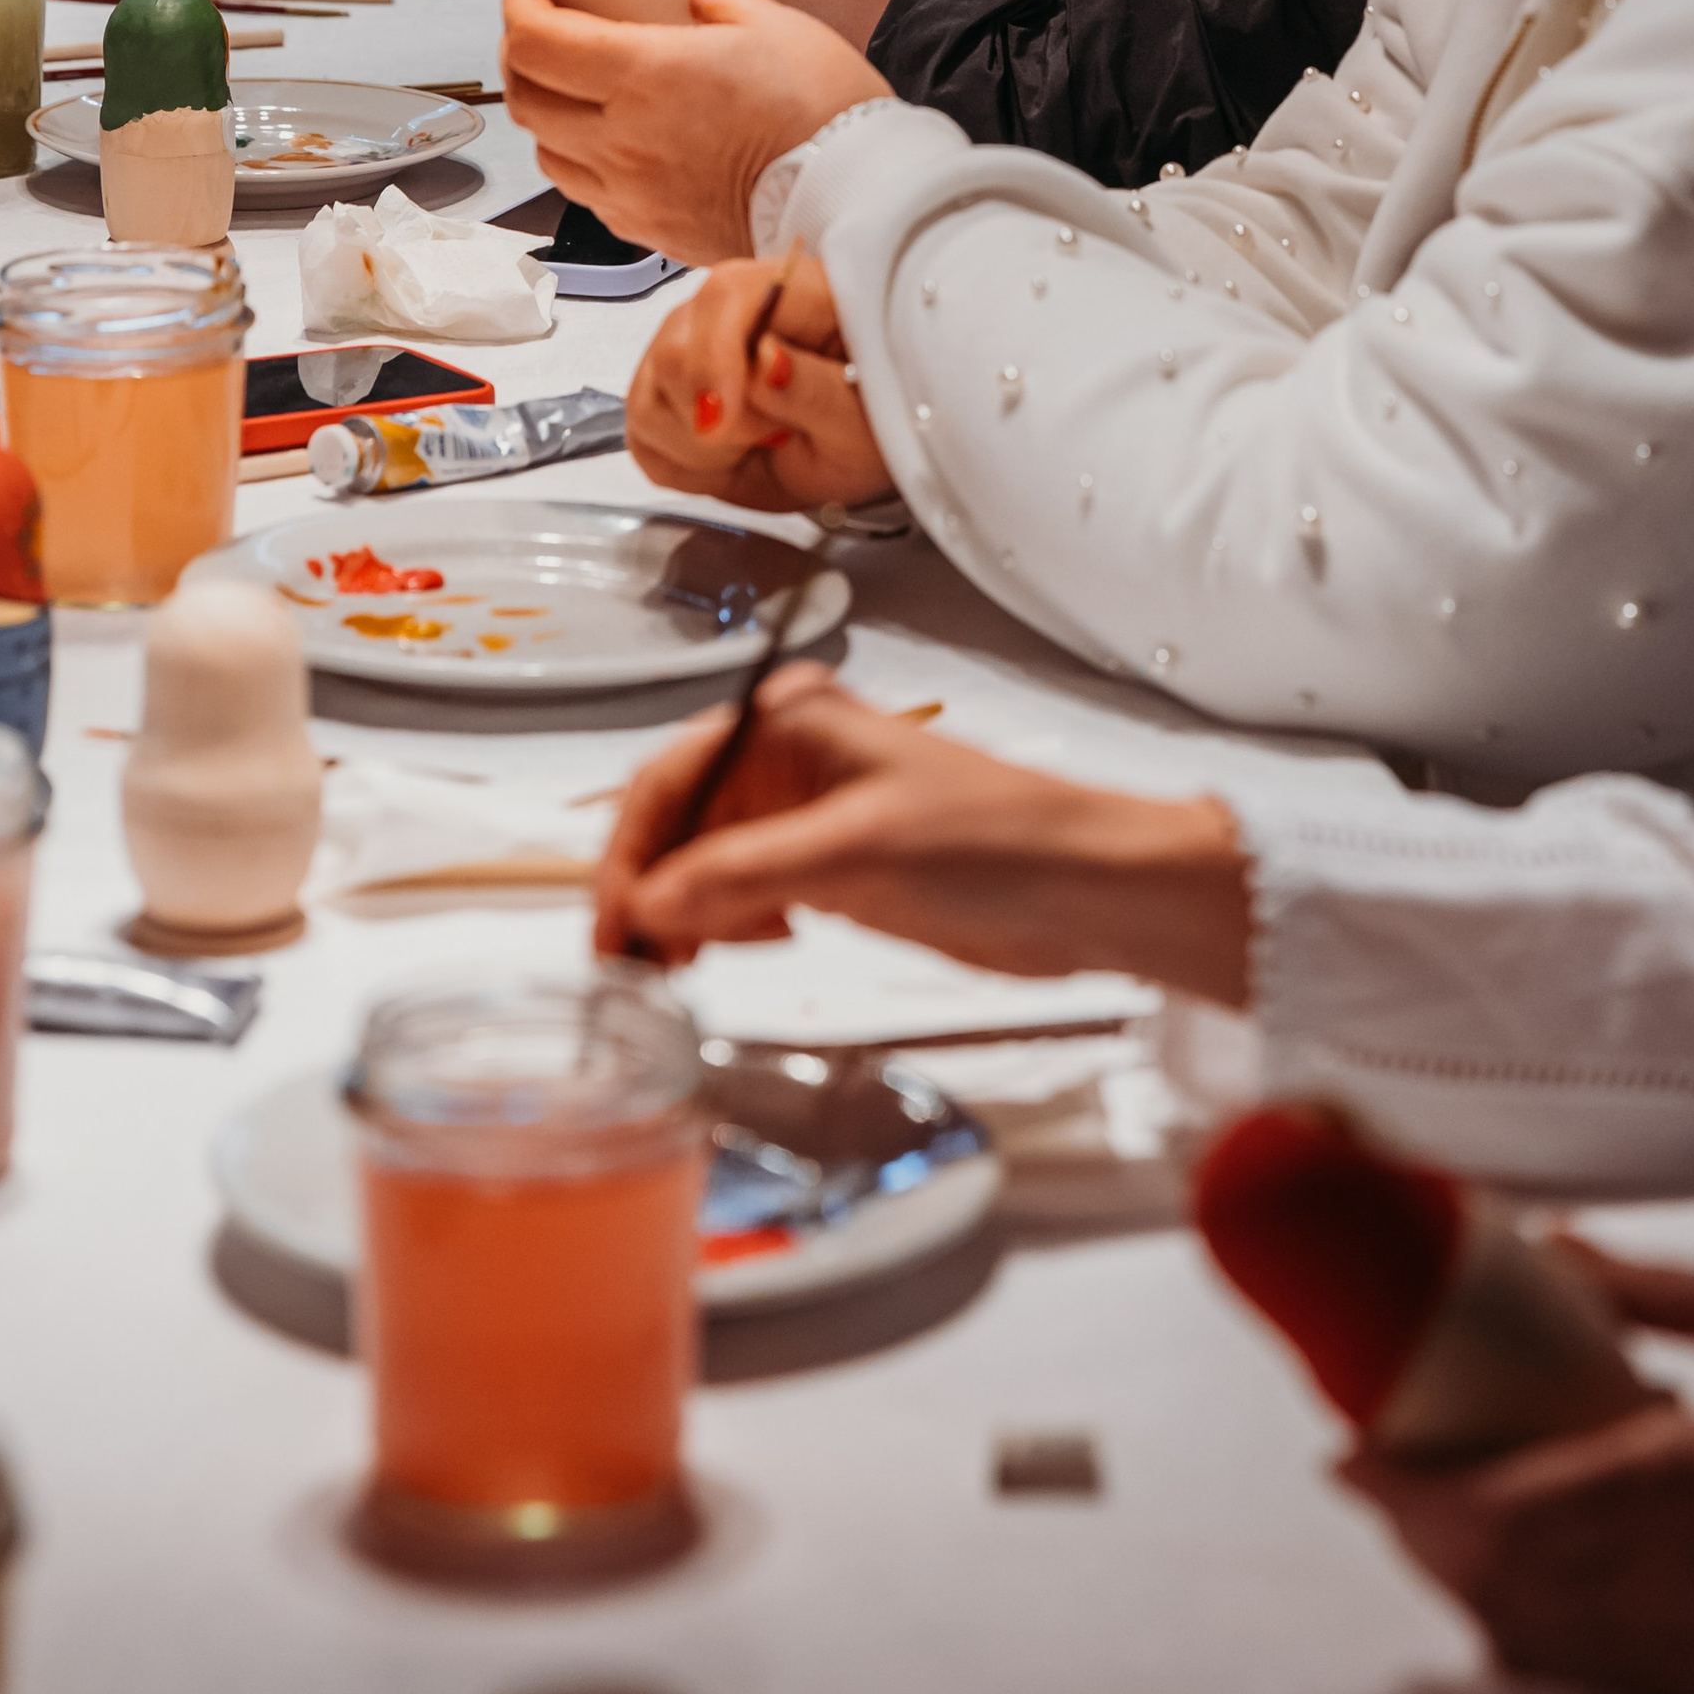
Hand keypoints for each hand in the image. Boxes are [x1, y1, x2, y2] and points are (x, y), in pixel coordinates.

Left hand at [497, 0, 884, 259]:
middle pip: (523, 97)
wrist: (862, 203)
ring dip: (546, 111)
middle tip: (545, 26)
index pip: (535, 40)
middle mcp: (623, 141)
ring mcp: (630, 194)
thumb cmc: (830, 115)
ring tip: (578, 86)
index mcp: (646, 77)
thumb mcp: (775, 25)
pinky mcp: (648, 233)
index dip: (518, 4)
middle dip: (520, 53)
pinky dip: (582, 159)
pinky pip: (585, 193)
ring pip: (545, 151)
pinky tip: (617, 138)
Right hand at [592, 660, 1252, 1001]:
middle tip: (626, 973)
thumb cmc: (995, 841)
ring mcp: (812, 812)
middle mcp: (791, 756)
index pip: (670, 778)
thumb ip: (742, 875)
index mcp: (790, 721)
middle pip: (679, 821)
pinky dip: (728, 925)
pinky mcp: (835, 864)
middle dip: (646, 892)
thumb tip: (648, 904)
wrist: (1084, 887)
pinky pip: (748, 892)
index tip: (609, 927)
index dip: (628, 854)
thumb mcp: (855, 854)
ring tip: (677, 973)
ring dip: (681, 916)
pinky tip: (743, 950)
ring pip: (707, 863)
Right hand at [626, 253, 887, 514]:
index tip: (726, 422)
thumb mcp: (865, 425)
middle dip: (715, 418)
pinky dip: (682, 463)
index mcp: (797, 292)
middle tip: (775, 436)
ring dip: (699, 446)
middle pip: (673, 348)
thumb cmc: (878, 425)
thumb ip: (818, 392)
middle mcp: (733, 308)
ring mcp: (695, 344)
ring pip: (648, 394)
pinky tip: (730, 456)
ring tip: (759, 443)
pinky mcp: (672, 390)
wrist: (864, 452)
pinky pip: (642, 432)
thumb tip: (767, 361)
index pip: (725, 297)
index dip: (715, 359)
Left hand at [1349, 1251, 1693, 1693]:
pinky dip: (1537, 1632)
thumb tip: (1566, 1251)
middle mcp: (1674, 1591)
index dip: (1399, 1484)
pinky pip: (1590, 1680)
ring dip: (1464, 1582)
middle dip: (1411, 1528)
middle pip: (1484, 1584)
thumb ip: (1676, 1290)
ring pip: (1526, 1644)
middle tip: (1381, 1464)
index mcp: (1687, 1488)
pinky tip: (1550, 1573)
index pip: (1494, 1505)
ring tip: (1450, 1508)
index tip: (1346, 1443)